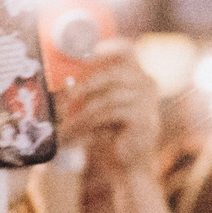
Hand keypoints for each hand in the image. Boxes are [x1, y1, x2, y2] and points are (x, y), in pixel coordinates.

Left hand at [60, 42, 163, 177]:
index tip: (83, 54)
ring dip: (82, 112)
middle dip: (85, 83)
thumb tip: (62, 81)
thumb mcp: (97, 106)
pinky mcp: (145, 119)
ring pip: (108, 97)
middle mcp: (147, 83)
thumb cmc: (109, 133)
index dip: (105, 47)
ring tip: (66, 125)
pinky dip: (89, 123)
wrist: (126, 165)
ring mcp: (149, 101)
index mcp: (137, 75)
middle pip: (114, 72)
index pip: (126, 49)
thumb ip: (86, 89)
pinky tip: (77, 134)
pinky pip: (110, 113)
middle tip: (63, 96)